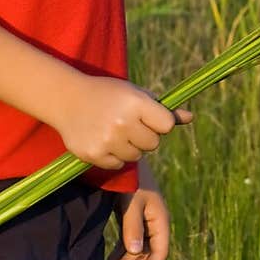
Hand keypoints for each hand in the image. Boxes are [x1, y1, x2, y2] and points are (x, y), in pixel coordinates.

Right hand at [56, 69, 192, 170]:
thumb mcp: (135, 94)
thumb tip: (191, 117)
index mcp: (136, 103)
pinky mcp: (94, 155)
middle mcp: (123, 122)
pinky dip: (114, 157)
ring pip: (136, 157)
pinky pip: (118, 165)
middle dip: (145, 136)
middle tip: (128, 124)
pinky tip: (103, 140)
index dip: (159, 122)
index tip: (148, 117)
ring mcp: (107, 140)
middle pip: (153, 144)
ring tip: (114, 131)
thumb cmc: (108, 94)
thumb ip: (163, 109)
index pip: (167, 125)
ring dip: (129, 148)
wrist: (67, 99)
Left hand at [107, 157, 169, 259]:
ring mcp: (143, 219)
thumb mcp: (130, 203)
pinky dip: (122, 251)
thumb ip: (132, 227)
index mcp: (159, 219)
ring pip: (138, 248)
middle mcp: (154, 222)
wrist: (123, 161)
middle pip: (148, 252)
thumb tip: (134, 253)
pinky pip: (130, 239)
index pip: (159, 250)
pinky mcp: (132, 216)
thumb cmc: (129, 180)